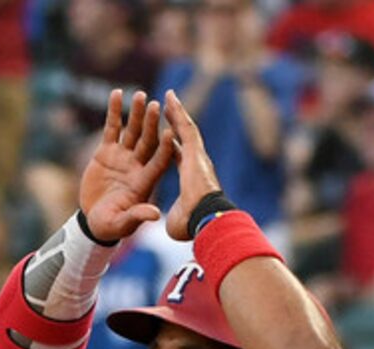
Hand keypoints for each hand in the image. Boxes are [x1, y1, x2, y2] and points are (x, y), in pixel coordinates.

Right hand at [79, 89, 174, 243]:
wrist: (94, 221)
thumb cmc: (111, 227)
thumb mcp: (123, 224)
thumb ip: (137, 216)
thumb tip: (155, 214)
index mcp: (145, 182)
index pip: (159, 161)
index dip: (165, 149)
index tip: (170, 133)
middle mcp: (137, 166)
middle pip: (147, 141)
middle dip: (151, 124)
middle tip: (155, 105)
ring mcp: (123, 157)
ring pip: (131, 130)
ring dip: (135, 113)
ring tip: (139, 94)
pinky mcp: (107, 152)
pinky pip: (112, 128)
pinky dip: (114, 112)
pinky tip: (116, 94)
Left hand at [164, 90, 225, 240]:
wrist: (206, 220)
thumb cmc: (192, 226)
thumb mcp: (178, 220)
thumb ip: (174, 214)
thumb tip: (169, 221)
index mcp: (191, 178)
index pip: (180, 157)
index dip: (173, 146)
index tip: (167, 138)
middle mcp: (196, 163)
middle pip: (184, 138)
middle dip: (176, 123)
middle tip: (168, 110)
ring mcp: (197, 155)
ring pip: (185, 127)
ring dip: (177, 111)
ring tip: (168, 96)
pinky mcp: (195, 150)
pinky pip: (184, 125)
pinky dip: (177, 110)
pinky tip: (169, 97)